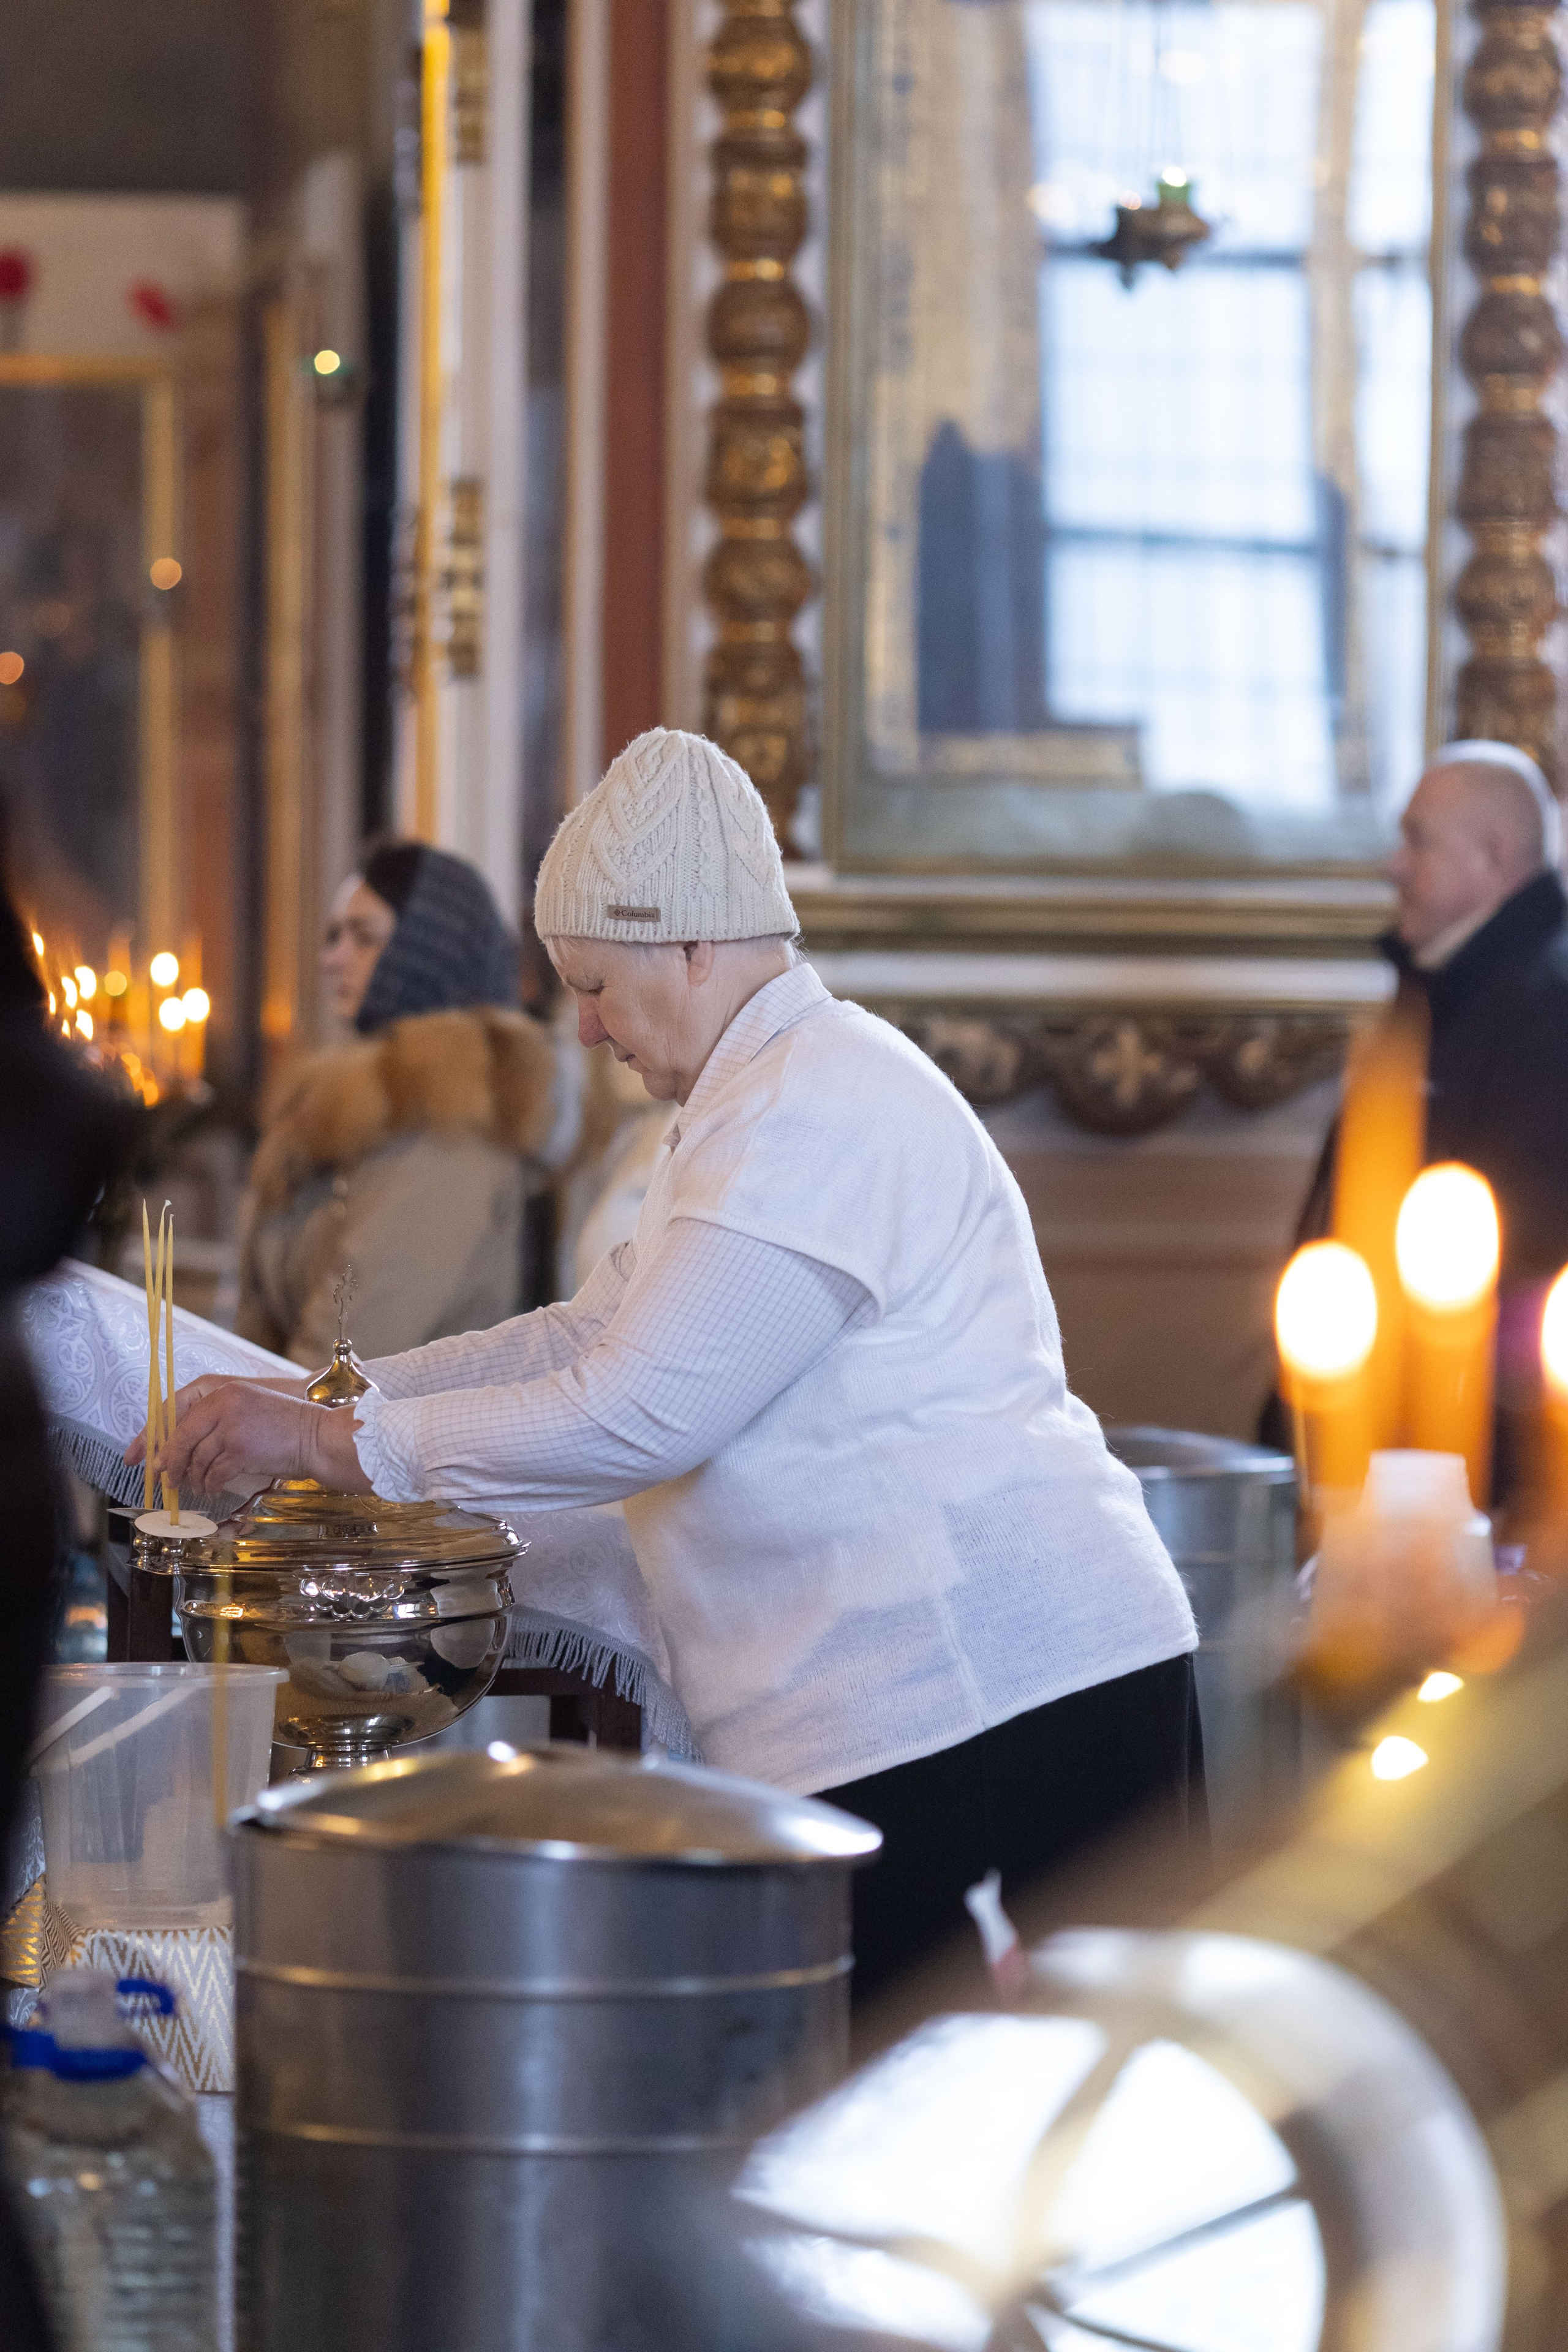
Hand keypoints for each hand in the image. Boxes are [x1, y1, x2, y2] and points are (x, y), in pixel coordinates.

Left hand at [123, 1376, 372, 1497]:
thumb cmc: (283, 1428)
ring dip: (194, 1478)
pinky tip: (214, 1487)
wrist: (317, 1437)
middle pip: (179, 1438)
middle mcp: (223, 1403)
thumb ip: (212, 1421)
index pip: (172, 1411)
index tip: (134, 1456)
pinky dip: (211, 1484)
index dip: (149, 1436)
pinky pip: (213, 1473)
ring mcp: (232, 1426)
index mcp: (221, 1390)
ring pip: (196, 1459)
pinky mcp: (241, 1449)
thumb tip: (174, 1448)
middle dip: (169, 1464)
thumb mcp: (245, 1410)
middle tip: (166, 1481)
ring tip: (199, 1486)